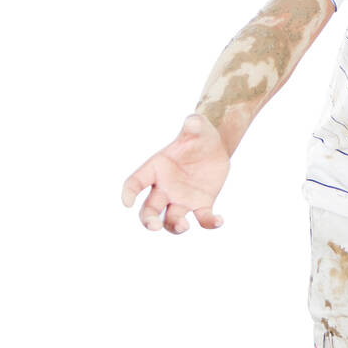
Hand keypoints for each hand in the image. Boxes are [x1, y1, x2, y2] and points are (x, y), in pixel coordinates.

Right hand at [121, 114, 229, 233]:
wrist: (215, 146)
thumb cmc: (199, 136)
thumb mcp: (197, 128)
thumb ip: (193, 125)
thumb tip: (193, 120)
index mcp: (156, 168)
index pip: (134, 183)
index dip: (128, 193)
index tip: (127, 202)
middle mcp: (165, 188)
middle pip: (148, 210)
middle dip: (148, 220)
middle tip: (154, 226)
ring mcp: (182, 199)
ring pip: (171, 220)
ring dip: (174, 226)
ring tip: (184, 225)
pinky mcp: (201, 204)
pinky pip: (203, 219)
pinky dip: (210, 223)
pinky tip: (219, 220)